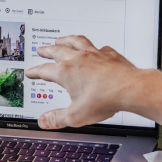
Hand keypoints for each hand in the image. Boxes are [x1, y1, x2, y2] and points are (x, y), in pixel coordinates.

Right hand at [25, 35, 140, 128]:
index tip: (30, 72)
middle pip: (57, 51)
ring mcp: (94, 54)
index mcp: (66, 72)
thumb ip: (57, 118)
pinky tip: (94, 48)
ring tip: (61, 39)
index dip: (35, 72)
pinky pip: (98, 47)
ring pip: (76, 42)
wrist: (130, 89)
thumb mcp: (76, 115)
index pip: (44, 70)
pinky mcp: (109, 55)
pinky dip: (93, 47)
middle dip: (47, 51)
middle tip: (41, 49)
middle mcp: (78, 59)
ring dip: (66, 40)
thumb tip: (44, 121)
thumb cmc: (105, 99)